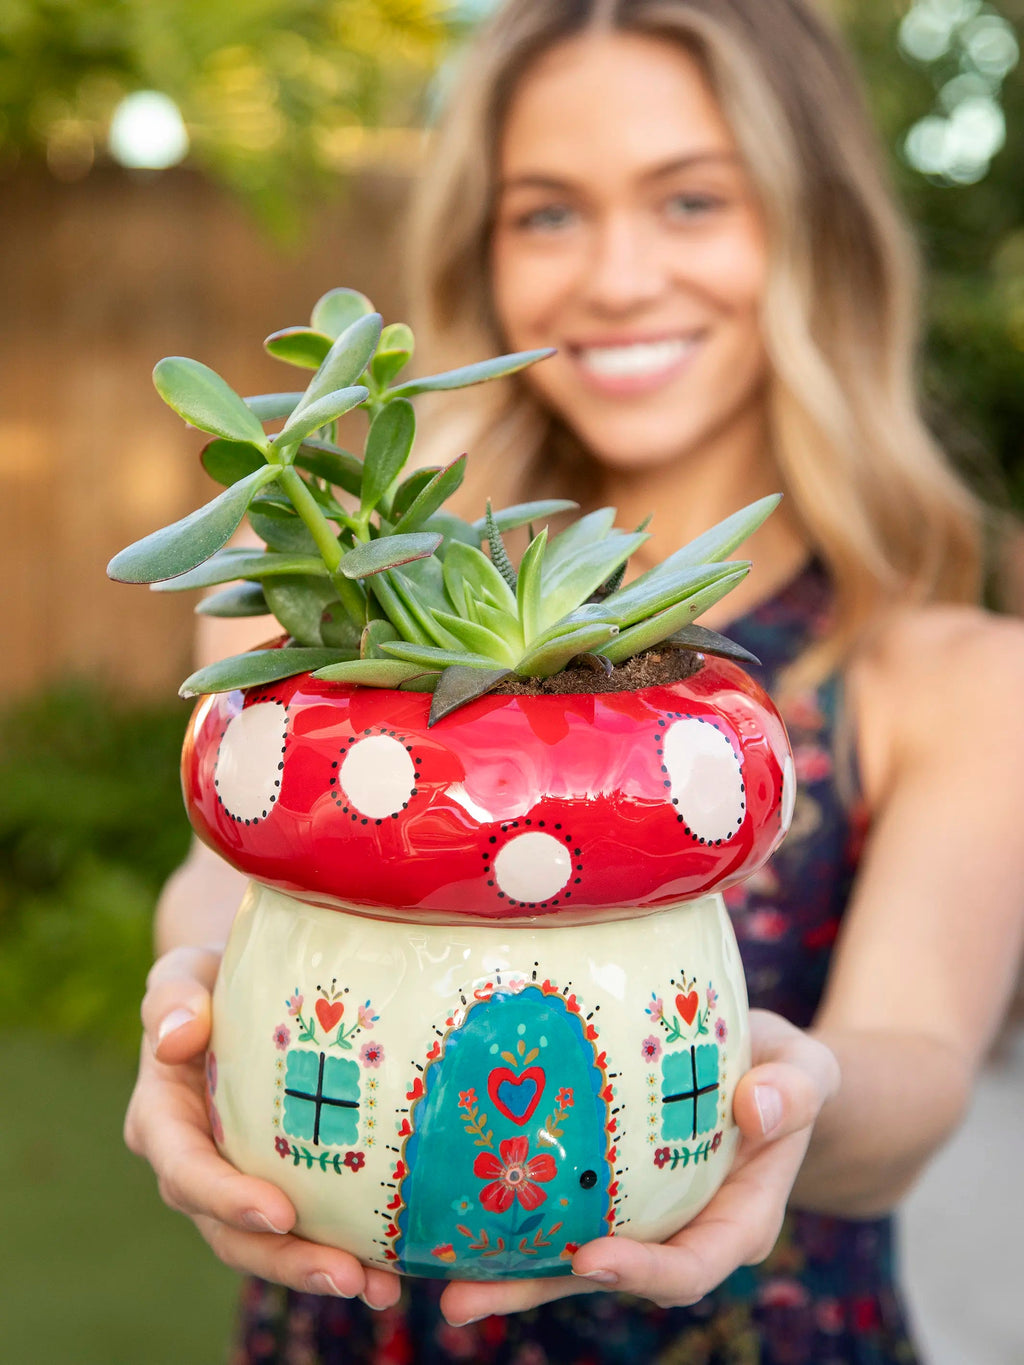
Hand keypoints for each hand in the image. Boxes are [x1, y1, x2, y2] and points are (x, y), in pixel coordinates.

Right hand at [124, 945, 402, 1307]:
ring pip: (273, 1243)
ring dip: (321, 1269)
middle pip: (231, 1231)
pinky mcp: (283, 1180)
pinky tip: (396, 1269)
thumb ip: (172, 998)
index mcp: (163, 1121)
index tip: (280, 1213)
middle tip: (347, 1275)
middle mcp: (197, 1165)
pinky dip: (350, 1248)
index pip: (187, 1171)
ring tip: (381, 1288)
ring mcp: (240, 1179)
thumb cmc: (209, 979)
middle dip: (287, 1260)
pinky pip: (311, 1224)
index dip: (227, 1198)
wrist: (238, 987)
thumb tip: (175, 1037)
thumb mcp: (183, 974)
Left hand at [438, 1008, 839, 1325]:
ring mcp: (637, 1216)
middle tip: (467, 1299)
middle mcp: (679, 1232)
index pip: (691, 1263)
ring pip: (568, 1256)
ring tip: (441, 1286)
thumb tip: (755, 1106)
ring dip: (507, 1274)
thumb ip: (794, 1089)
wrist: (764, 1068)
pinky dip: (510, 1220)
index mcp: (737, 1220)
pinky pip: (556, 1211)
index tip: (589, 1258)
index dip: (642, 1272)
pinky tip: (452, 1221)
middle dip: (539, 1291)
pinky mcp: (604, 1189)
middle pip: (608, 1276)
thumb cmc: (786, 1072)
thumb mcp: (806, 1071)